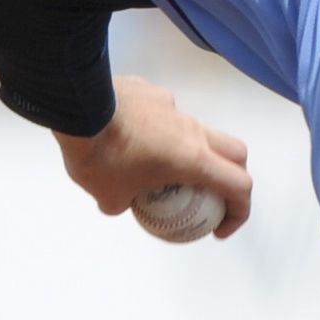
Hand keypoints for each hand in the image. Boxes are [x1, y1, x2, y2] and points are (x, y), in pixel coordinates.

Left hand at [52, 74, 252, 237]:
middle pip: (234, 152)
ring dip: (187, 151)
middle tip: (210, 195)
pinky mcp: (152, 92)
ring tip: (153, 165)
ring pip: (195, 130)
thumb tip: (122, 201)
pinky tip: (127, 136)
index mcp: (193, 159)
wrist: (80, 107)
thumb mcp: (110, 197)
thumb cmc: (99, 154)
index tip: (219, 227)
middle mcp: (191, 130)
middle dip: (231, 176)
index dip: (239, 211)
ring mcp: (173, 106)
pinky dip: (155, 130)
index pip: (239, 185)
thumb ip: (125, 203)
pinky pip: (163, 114)